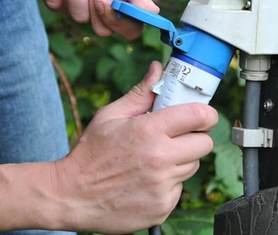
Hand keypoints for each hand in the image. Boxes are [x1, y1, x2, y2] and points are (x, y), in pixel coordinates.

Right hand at [52, 62, 216, 232]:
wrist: (72, 197)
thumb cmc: (89, 155)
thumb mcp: (110, 117)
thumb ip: (140, 94)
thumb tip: (158, 70)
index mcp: (149, 131)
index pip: (199, 116)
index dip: (206, 114)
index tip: (202, 116)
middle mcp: (160, 158)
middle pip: (204, 144)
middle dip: (193, 138)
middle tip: (174, 139)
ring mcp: (163, 186)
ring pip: (192, 167)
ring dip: (180, 162)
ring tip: (152, 161)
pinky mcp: (163, 207)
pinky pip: (179, 190)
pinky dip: (167, 185)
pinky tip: (145, 181)